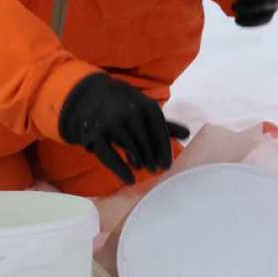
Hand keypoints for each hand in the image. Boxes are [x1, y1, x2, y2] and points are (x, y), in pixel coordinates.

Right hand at [58, 73, 189, 184]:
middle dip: (152, 157)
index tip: (167, 165)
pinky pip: (109, 156)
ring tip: (142, 168)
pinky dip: (120, 170)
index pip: (159, 129)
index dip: (164, 149)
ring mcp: (110, 123)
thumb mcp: (144, 110)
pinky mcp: (94, 135)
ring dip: (139, 161)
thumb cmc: (125, 107)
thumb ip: (164, 125)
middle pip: (145, 140)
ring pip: (129, 147)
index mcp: (144, 104)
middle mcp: (128, 111)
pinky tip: (130, 180)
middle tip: (156, 170)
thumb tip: (187, 134)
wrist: (89, 96)